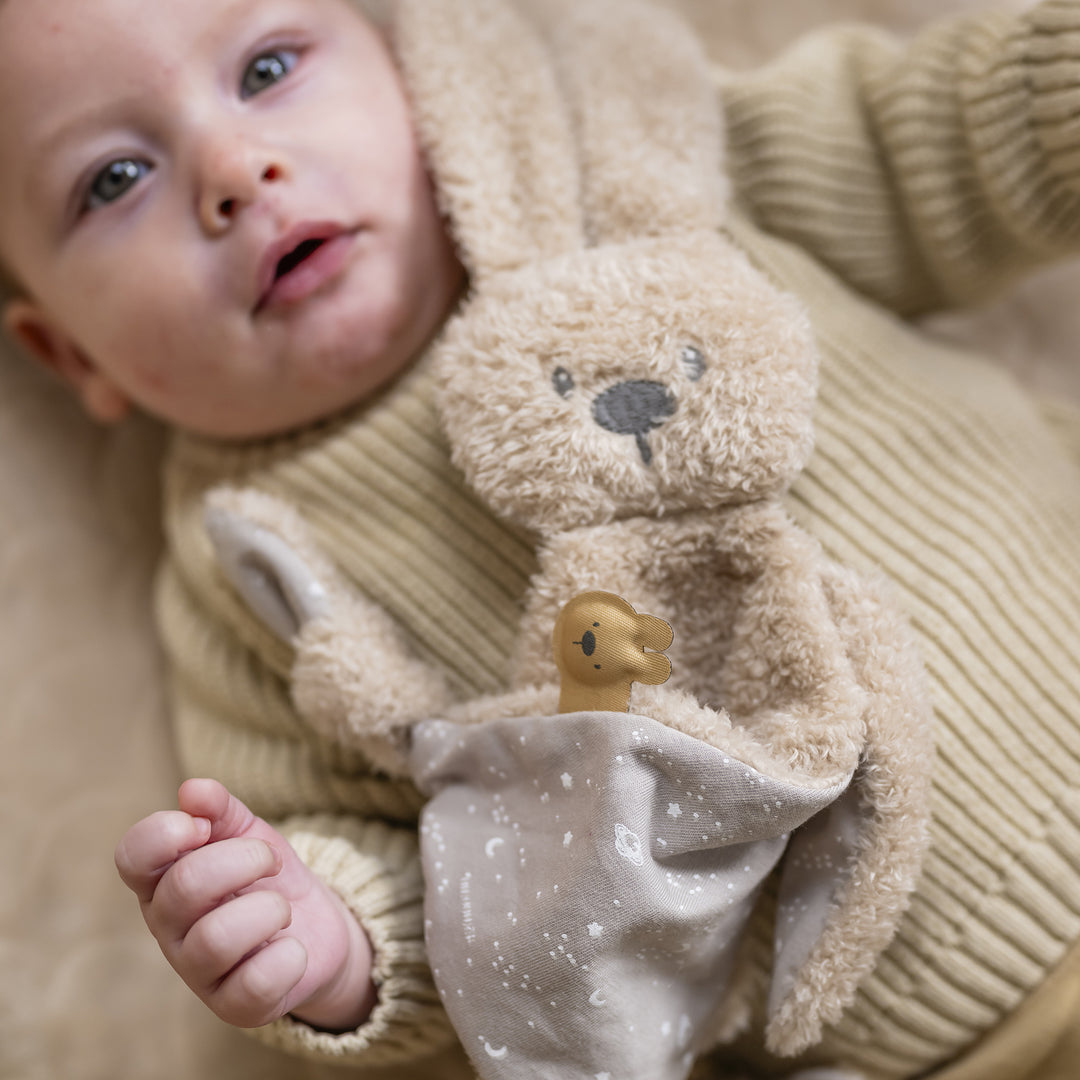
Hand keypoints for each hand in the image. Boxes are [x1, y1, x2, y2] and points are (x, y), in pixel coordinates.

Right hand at [114, 778, 377, 1029]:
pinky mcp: (235, 1007)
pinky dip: (287, 956)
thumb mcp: (248, 833)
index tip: (205, 826)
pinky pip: (255, 982)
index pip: (132, 855)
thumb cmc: (266, 876)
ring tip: (280, 908)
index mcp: (162, 881)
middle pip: (184, 887)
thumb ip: (221, 809)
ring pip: (216, 939)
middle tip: (269, 860)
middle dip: (243, 859)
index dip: (168, 832)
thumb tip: (192, 789)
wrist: (315, 928)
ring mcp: (198, 973)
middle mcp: (169, 929)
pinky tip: (291, 948)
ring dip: (268, 908)